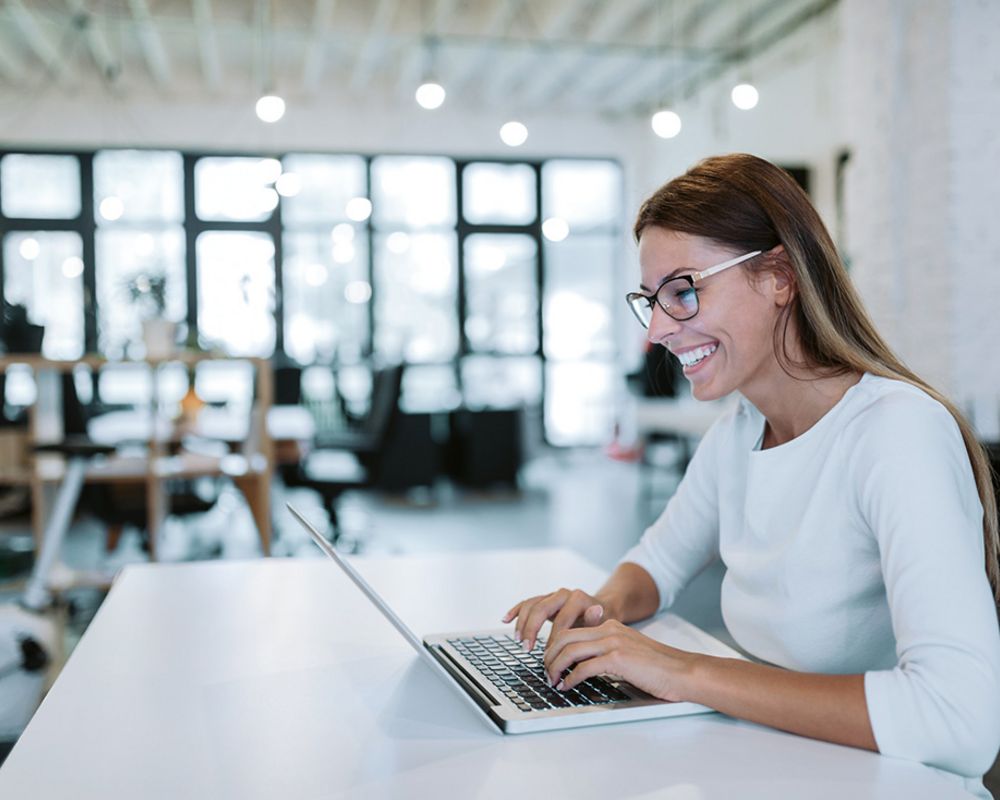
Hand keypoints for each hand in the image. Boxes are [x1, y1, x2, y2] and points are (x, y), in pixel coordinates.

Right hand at [502, 588, 608, 651]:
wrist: (601, 608)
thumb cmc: (602, 621)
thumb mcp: (603, 623)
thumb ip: (596, 620)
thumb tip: (596, 611)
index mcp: (578, 599)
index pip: (560, 622)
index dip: (552, 641)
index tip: (548, 658)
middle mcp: (563, 594)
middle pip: (540, 609)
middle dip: (531, 630)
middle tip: (527, 648)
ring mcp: (553, 595)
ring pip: (531, 605)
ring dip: (522, 623)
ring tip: (519, 641)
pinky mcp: (545, 598)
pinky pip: (527, 602)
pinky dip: (516, 611)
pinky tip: (506, 619)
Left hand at [543, 619, 698, 701]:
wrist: (683, 671)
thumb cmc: (658, 667)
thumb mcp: (628, 651)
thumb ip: (607, 651)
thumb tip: (584, 665)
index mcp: (610, 626)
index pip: (571, 631)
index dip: (554, 647)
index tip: (549, 662)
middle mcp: (609, 630)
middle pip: (564, 637)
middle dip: (549, 656)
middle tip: (545, 672)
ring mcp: (613, 642)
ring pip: (570, 650)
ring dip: (555, 667)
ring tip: (552, 681)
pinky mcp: (618, 659)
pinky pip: (584, 667)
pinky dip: (571, 677)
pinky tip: (567, 686)